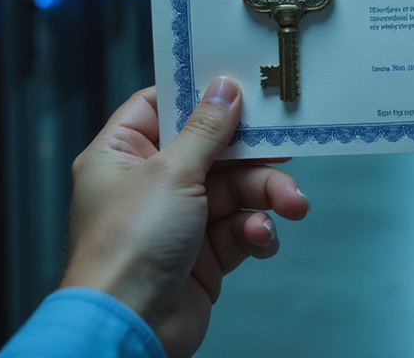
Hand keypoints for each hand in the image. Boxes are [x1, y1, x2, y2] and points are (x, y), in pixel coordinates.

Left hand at [60, 79, 309, 357]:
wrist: (133, 327)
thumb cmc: (129, 248)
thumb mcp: (172, 173)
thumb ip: (205, 130)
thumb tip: (224, 89)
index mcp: (122, 155)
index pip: (160, 107)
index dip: (199, 96)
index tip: (239, 86)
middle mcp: (148, 184)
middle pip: (212, 150)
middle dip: (253, 155)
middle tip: (287, 145)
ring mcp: (177, 220)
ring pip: (235, 191)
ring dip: (266, 195)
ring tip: (291, 203)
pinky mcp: (202, 254)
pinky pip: (239, 228)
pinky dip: (255, 230)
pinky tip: (259, 236)